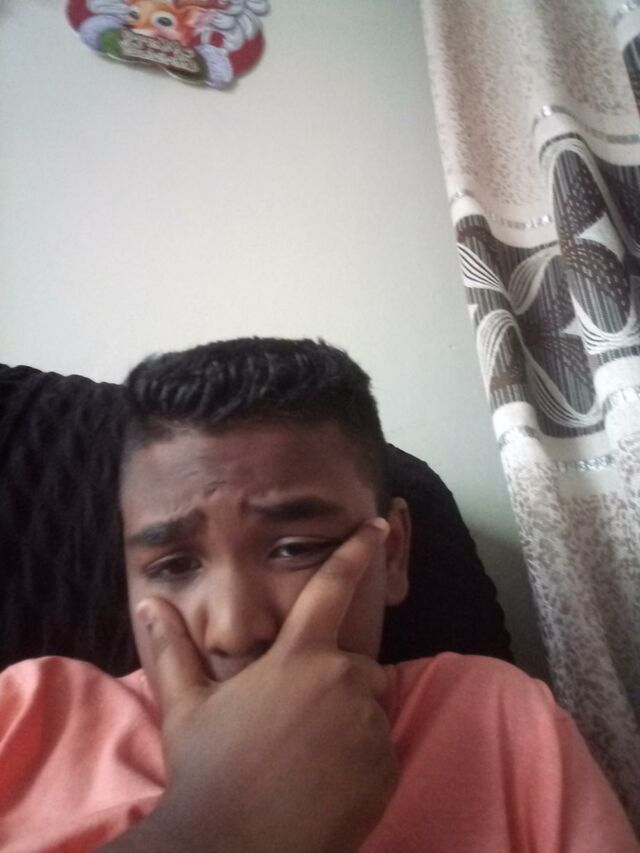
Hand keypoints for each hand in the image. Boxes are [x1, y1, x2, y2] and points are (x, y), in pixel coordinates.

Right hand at [103, 519, 396, 852]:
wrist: (234, 849)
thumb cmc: (208, 773)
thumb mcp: (186, 709)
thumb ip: (173, 650)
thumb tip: (150, 604)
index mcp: (298, 656)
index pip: (333, 587)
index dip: (357, 551)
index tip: (377, 525)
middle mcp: (341, 679)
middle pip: (356, 664)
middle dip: (335, 682)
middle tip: (296, 725)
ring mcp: (367, 724)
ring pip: (368, 708)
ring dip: (348, 722)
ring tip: (306, 759)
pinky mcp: (385, 766)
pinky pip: (380, 750)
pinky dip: (361, 761)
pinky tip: (324, 784)